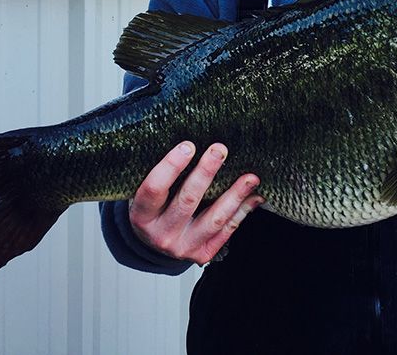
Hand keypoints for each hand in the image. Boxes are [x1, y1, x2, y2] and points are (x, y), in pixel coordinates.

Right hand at [128, 141, 263, 264]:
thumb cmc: (154, 208)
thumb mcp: (148, 193)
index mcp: (142, 215)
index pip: (154, 189)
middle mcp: (161, 234)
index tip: (188, 145)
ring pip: (214, 219)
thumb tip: (191, 143)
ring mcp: (183, 246)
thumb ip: (164, 174)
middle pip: (187, 201)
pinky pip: (226, 231)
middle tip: (220, 150)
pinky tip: (253, 196)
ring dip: (234, 195)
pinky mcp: (202, 253)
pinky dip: (242, 212)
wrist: (155, 243)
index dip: (171, 166)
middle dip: (206, 173)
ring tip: (250, 177)